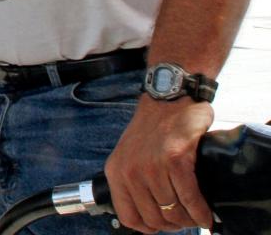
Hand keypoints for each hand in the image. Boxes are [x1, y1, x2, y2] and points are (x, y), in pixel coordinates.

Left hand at [104, 97, 213, 232]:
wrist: (168, 98)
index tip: (164, 224)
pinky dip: (200, 211)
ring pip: (173, 211)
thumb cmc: (153, 128)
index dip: (150, 226)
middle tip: (185, 219)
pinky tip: (206, 213)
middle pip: (155, 218)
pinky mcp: (175, 159)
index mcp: (116, 172)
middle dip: (174, 224)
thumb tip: (150, 214)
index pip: (129, 217)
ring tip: (197, 215)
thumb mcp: (130, 155)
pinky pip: (189, 198)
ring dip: (189, 218)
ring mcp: (152, 165)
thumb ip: (134, 182)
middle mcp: (130, 171)